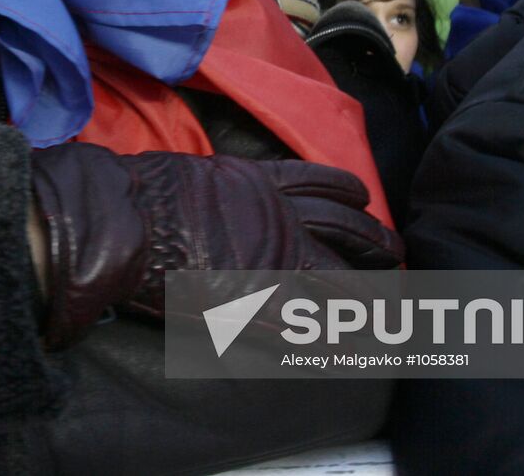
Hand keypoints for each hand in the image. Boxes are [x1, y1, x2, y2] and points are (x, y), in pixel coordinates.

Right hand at [31, 145, 402, 347]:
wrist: (127, 220)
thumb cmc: (147, 191)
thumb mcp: (197, 172)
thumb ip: (223, 185)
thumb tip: (222, 188)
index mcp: (262, 183)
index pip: (322, 183)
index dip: (349, 193)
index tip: (366, 201)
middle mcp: (281, 218)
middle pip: (347, 229)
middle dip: (377, 243)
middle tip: (395, 255)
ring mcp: (274, 260)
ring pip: (340, 280)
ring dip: (370, 298)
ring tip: (391, 313)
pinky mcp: (259, 300)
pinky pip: (307, 325)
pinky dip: (331, 340)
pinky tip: (349, 351)